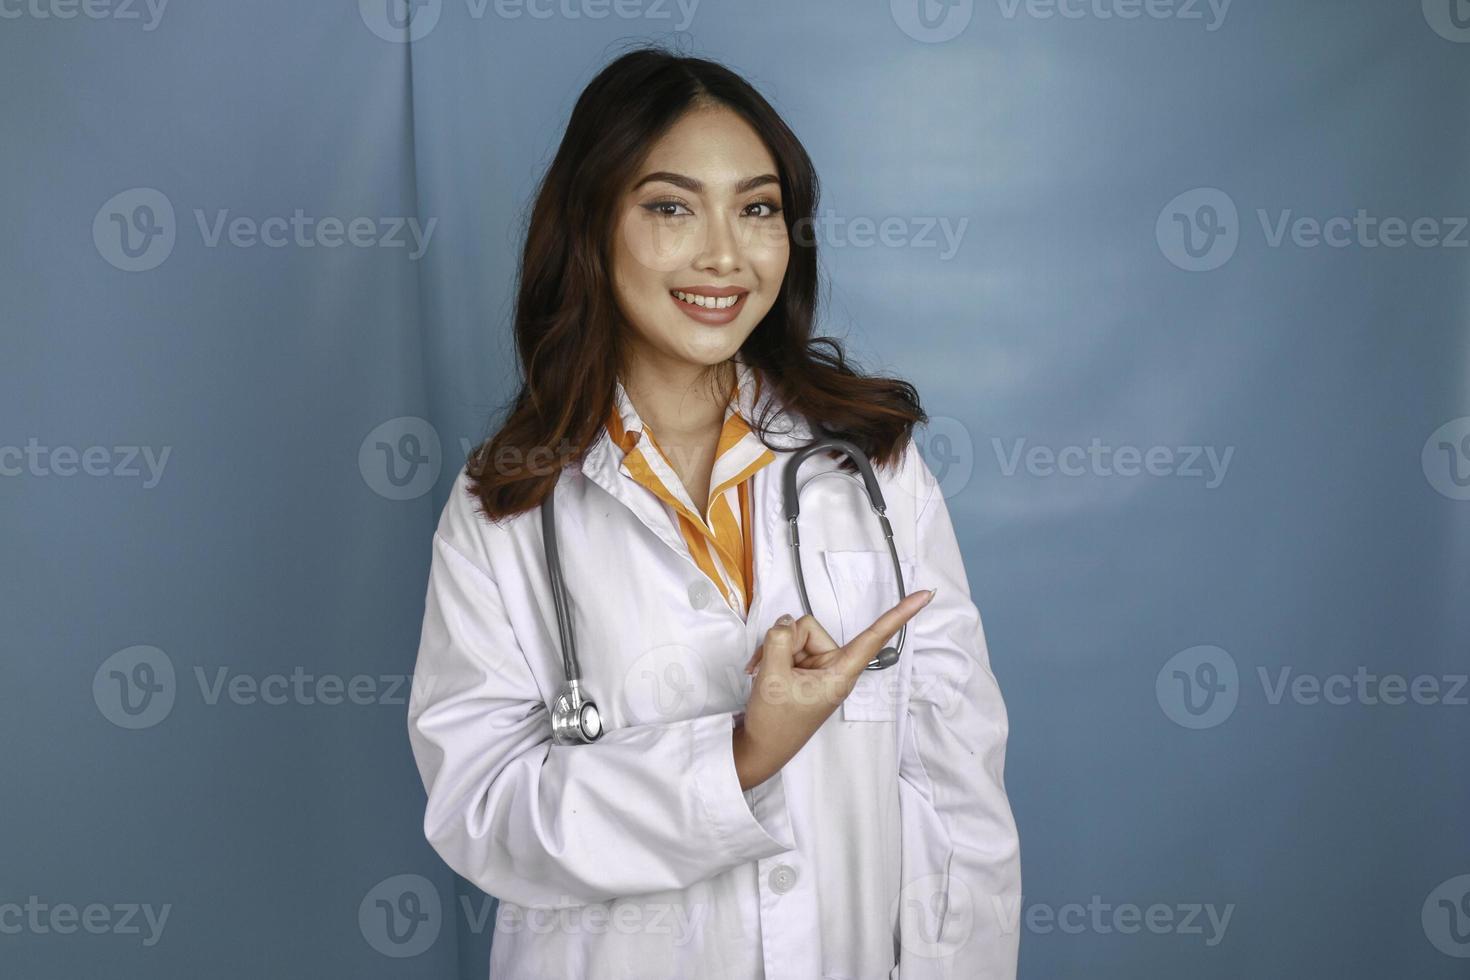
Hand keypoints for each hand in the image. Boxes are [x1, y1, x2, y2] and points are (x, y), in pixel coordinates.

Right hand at [731, 588, 935, 790]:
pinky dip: (772, 655)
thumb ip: (780, 641)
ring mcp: (820, 668)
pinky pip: (789, 645)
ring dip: (775, 650)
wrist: (761, 749)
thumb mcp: (773, 677)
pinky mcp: (806, 669)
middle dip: (785, 642)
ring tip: (764, 673)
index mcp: (840, 674)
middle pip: (810, 628)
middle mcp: (835, 667)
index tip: (926, 595)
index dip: (900, 614)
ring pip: (796, 635)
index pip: (874, 638)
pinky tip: (761, 670)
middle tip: (770, 669)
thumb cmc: (774, 723)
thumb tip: (786, 621)